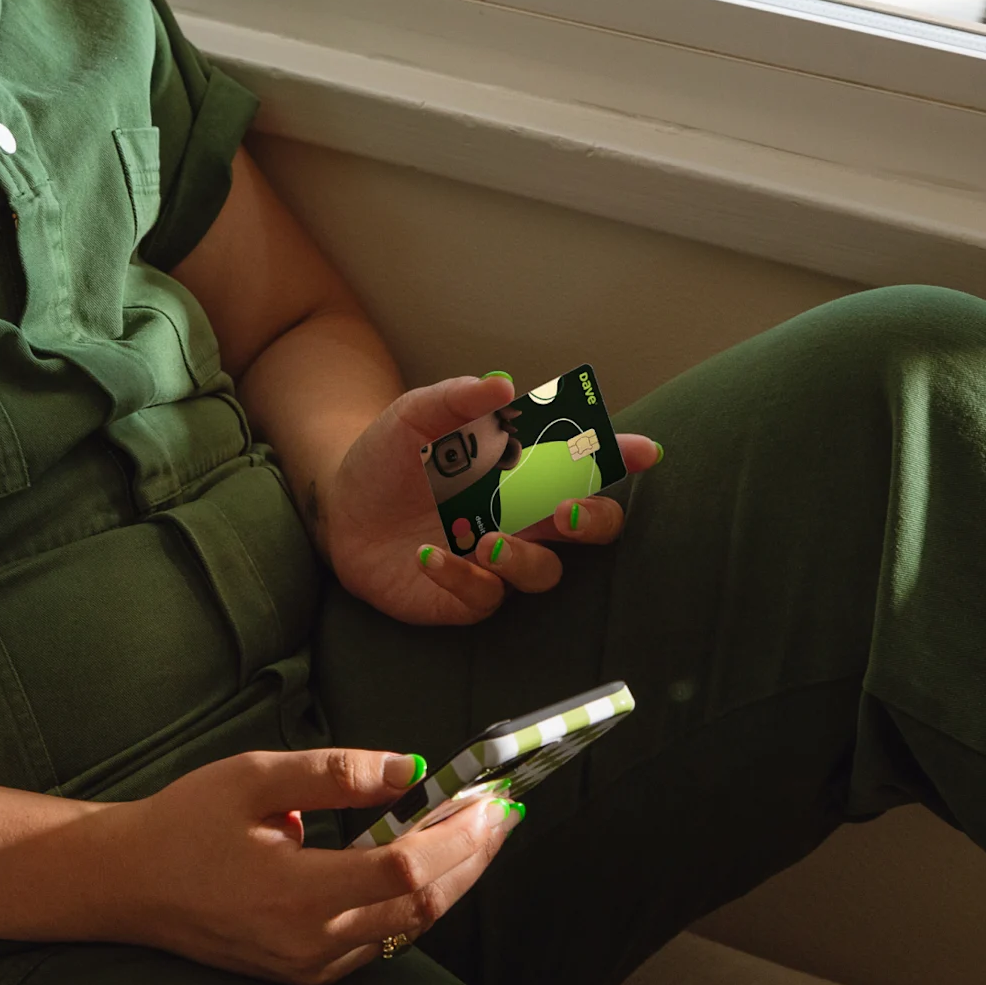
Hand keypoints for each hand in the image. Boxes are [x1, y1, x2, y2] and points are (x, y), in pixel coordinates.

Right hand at [94, 747, 521, 984]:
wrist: (129, 883)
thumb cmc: (187, 822)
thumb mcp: (255, 776)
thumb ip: (335, 773)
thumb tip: (410, 768)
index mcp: (299, 893)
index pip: (406, 871)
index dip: (457, 836)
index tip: (491, 798)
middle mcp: (313, 941)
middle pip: (422, 907)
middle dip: (472, 856)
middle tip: (504, 810)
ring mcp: (311, 964)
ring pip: (409, 929)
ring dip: (452, 879)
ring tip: (480, 828)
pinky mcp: (306, 970)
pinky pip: (381, 940)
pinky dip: (416, 901)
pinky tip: (430, 861)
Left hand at [321, 374, 659, 625]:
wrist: (339, 504)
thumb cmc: (390, 455)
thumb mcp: (416, 415)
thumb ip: (458, 399)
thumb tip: (503, 386)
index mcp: (522, 467)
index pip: (585, 462)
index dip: (622, 458)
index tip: (646, 451)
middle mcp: (522, 515)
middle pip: (592, 526)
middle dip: (593, 518)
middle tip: (564, 509)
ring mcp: (498, 559)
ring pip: (546, 572)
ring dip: (525, 558)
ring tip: (486, 540)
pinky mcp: (465, 595)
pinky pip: (486, 598)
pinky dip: (462, 578)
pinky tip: (428, 556)